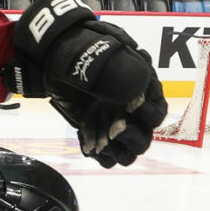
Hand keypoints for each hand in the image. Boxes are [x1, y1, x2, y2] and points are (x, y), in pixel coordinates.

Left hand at [7, 0, 167, 169]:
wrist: (52, 61)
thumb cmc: (80, 52)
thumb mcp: (99, 56)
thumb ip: (119, 73)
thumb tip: (135, 92)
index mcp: (142, 90)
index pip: (157, 111)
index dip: (147, 113)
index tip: (128, 106)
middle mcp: (132, 111)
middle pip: (145, 138)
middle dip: (130, 136)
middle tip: (113, 129)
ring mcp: (115, 125)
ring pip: (128, 153)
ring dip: (114, 150)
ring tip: (98, 141)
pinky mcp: (98, 136)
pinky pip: (105, 157)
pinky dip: (95, 153)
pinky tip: (83, 138)